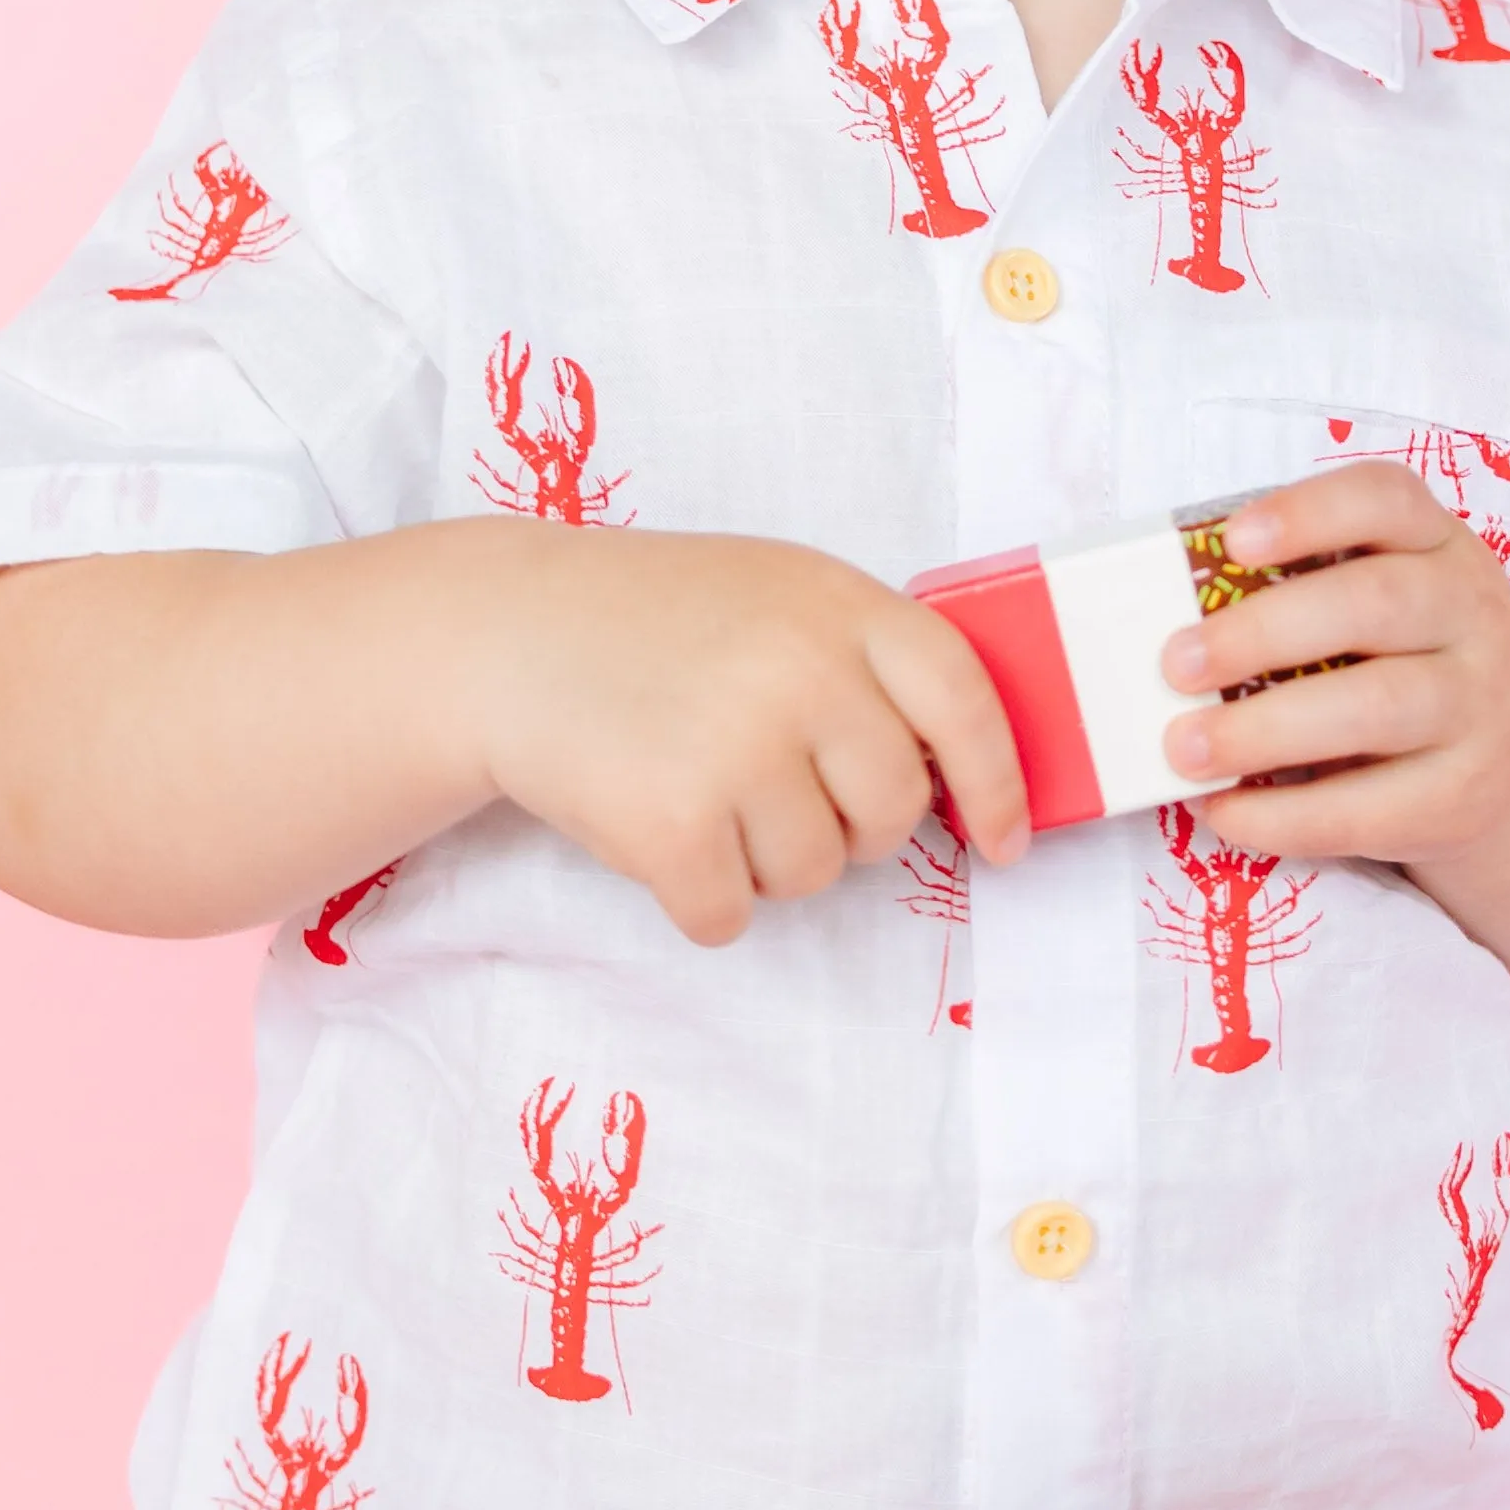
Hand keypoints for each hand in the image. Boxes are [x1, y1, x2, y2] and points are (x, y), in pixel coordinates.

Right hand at [459, 525, 1026, 947]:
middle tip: (775, 784)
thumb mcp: (778, 594)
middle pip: (893, 812)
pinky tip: (653, 823)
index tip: (1004, 840)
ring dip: (763, 859)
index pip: (963, 702)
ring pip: (814, 874)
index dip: (996, 781)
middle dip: (849, 826)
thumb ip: (866, 659)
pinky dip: (696, 895)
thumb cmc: (656, 620)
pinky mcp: (671, 823)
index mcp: (840, 603)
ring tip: (698, 783)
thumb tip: (959, 774)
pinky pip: (730, 915)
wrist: (505, 633)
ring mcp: (737, 746)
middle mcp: (801, 669)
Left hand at [1158, 463, 1509, 871]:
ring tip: (1185, 749)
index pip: (1386, 499)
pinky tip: (1225, 811)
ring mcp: (1479, 706)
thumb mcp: (1377, 598)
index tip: (1232, 540)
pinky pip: (1370, 809)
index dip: (1308, 513)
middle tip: (1175, 665)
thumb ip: (1296, 592)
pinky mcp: (1465, 794)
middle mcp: (1471, 613)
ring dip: (1266, 729)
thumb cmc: (1403, 657)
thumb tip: (1167, 623)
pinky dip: (1285, 816)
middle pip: (1373, 605)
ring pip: (1377, 706)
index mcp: (1435, 543)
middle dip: (1262, 633)